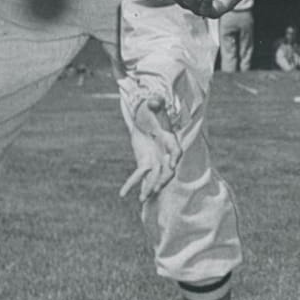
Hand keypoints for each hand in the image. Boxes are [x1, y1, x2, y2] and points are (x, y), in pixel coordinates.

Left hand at [116, 79, 186, 202]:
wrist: (146, 118)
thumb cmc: (153, 111)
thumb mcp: (154, 105)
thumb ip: (156, 103)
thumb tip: (154, 100)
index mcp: (170, 140)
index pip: (176, 151)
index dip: (174, 158)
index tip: (172, 165)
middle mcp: (165, 154)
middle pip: (167, 170)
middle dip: (162, 180)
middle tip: (156, 189)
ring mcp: (156, 161)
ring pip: (155, 177)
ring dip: (149, 187)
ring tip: (142, 199)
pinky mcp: (145, 164)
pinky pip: (139, 176)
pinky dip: (132, 184)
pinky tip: (122, 193)